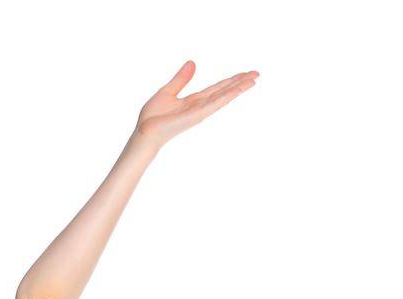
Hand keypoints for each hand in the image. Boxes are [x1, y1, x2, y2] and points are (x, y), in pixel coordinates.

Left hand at [133, 60, 258, 153]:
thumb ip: (181, 79)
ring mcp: (200, 111)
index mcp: (194, 100)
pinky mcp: (197, 115)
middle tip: (257, 74)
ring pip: (224, 96)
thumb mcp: (168, 91)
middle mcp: (200, 106)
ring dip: (239, 87)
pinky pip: (215, 103)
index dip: (231, 80)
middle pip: (225, 91)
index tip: (245, 74)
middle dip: (241, 82)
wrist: (144, 132)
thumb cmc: (152, 118)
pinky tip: (238, 89)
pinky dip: (227, 95)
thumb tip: (192, 62)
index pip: (217, 88)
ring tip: (254, 79)